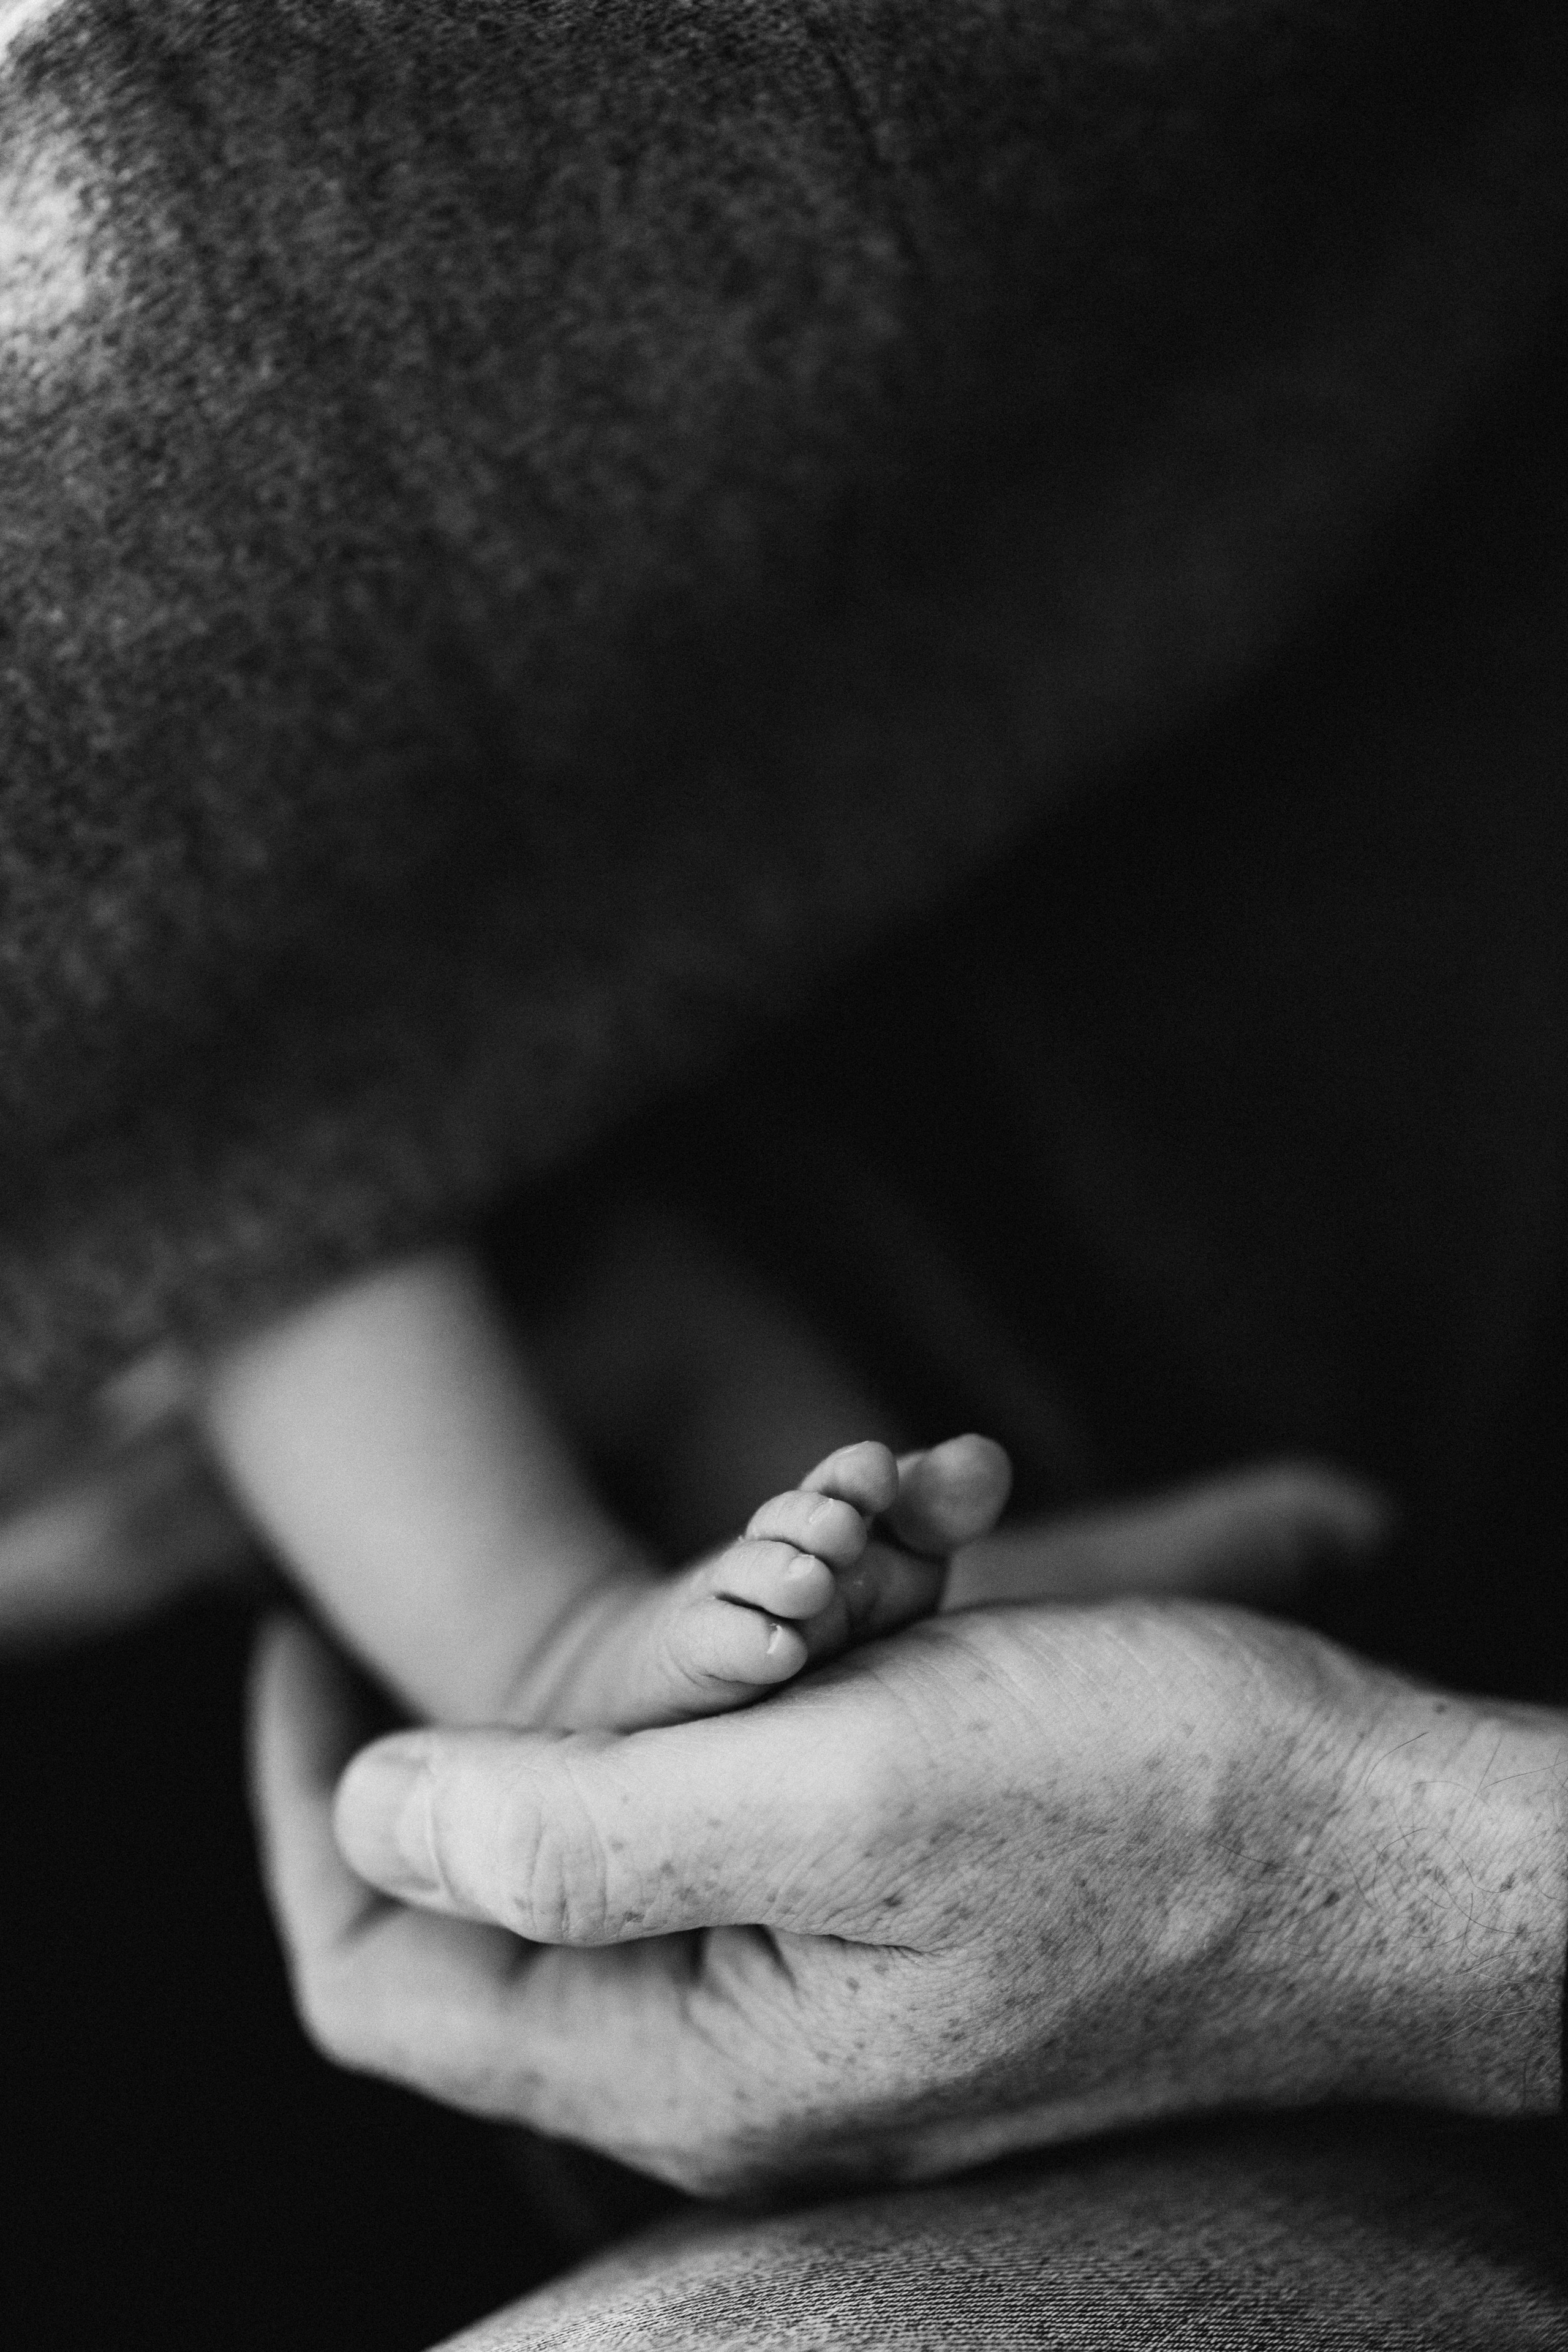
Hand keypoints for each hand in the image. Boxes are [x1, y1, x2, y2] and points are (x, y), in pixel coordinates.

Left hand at [252, 1482, 1567, 2197]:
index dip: (302, 1803)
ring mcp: (816, 2000)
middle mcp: (731, 2062)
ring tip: (834, 1544)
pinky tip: (901, 1580)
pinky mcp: (891, 1927)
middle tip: (643, 1549)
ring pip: (652, 1812)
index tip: (296, 1640)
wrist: (1381, 1850)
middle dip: (550, 1694)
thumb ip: (579, 1830)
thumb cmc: (1149, 1809)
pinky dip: (798, 1671)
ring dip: (703, 1658)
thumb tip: (367, 1816)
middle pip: (506, 1890)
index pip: (378, 1971)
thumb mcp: (845, 1791)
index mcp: (684, 2060)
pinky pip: (768, 1792)